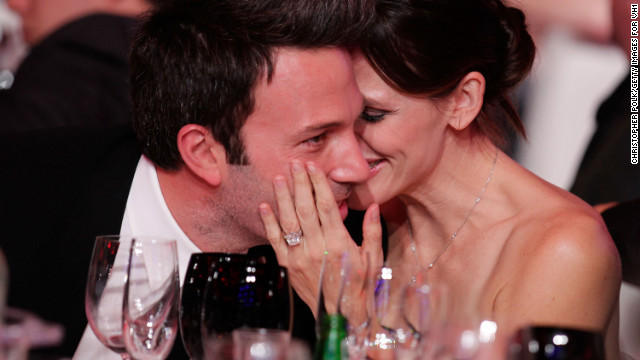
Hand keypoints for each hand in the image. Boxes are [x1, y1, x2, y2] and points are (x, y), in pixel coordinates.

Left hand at [259, 160, 382, 315]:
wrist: (342, 316)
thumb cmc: (359, 286)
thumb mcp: (373, 258)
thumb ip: (372, 231)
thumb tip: (373, 205)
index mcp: (338, 243)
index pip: (326, 206)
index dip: (318, 184)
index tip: (314, 166)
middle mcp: (317, 248)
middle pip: (305, 208)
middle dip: (299, 183)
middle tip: (295, 163)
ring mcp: (299, 257)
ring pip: (289, 221)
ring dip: (283, 197)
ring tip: (279, 177)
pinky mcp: (288, 266)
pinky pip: (275, 241)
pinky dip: (268, 223)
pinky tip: (264, 206)